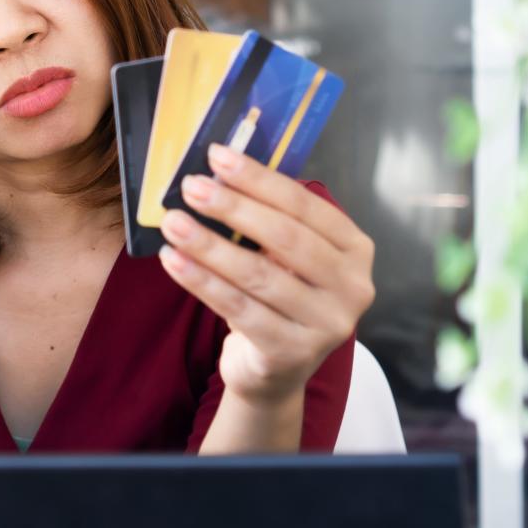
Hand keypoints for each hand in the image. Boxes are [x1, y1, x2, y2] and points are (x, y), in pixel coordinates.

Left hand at [158, 143, 375, 404]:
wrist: (276, 371)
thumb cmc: (279, 298)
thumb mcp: (285, 256)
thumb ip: (268, 217)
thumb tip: (217, 171)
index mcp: (355, 249)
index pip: (304, 205)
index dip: (259, 179)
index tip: (218, 156)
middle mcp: (353, 287)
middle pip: (285, 237)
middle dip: (234, 207)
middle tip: (192, 187)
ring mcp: (326, 324)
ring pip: (258, 275)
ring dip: (209, 245)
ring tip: (174, 223)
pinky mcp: (292, 353)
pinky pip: (238, 308)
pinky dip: (201, 281)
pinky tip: (173, 260)